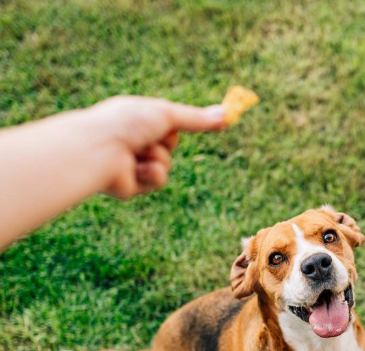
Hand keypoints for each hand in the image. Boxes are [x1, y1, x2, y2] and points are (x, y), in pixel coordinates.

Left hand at [88, 96, 225, 198]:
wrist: (100, 150)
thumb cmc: (127, 124)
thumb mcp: (167, 115)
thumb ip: (196, 119)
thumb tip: (228, 114)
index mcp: (135, 120)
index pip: (167, 124)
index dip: (175, 125)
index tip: (188, 124)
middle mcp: (132, 141)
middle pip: (168, 146)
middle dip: (165, 143)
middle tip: (150, 136)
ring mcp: (131, 164)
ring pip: (166, 165)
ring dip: (158, 158)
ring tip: (138, 153)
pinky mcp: (131, 186)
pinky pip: (157, 181)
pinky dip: (152, 174)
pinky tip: (137, 169)